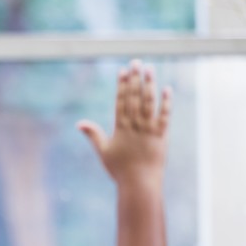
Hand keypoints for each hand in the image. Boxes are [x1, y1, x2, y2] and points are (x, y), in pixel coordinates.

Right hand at [77, 60, 171, 186]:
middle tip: (136, 62)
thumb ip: (93, 135)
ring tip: (150, 69)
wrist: (139, 183)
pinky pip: (165, 115)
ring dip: (149, 84)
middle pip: (134, 97)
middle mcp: (135, 126)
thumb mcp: (103, 152)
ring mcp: (149, 129)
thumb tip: (78, 123)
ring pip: (149, 102)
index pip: (121, 101)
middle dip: (135, 79)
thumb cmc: (120, 170)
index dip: (122, 85)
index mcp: (120, 128)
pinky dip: (166, 102)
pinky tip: (167, 89)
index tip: (123, 71)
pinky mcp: (162, 135)